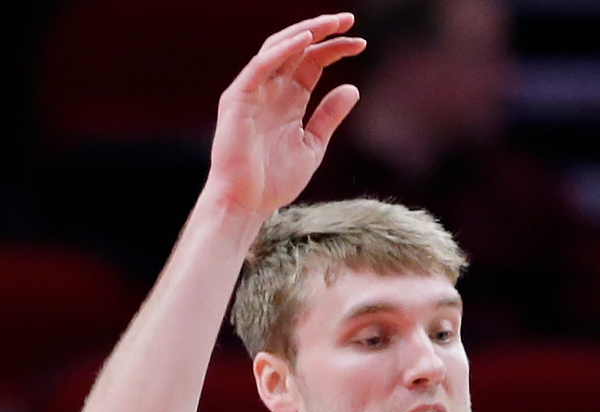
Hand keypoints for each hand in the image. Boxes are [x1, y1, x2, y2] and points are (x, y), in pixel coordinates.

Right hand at [206, 14, 365, 218]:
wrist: (248, 203)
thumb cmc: (276, 180)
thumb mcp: (313, 145)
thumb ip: (329, 116)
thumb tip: (352, 88)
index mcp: (289, 99)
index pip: (313, 62)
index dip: (335, 50)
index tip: (361, 44)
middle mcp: (271, 89)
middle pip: (297, 48)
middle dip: (322, 31)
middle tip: (348, 20)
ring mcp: (253, 91)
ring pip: (278, 48)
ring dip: (304, 32)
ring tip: (331, 23)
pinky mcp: (238, 97)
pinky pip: (261, 65)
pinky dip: (282, 50)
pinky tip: (305, 40)